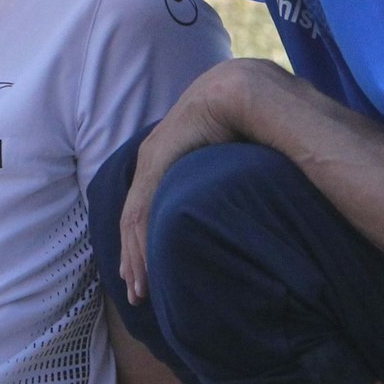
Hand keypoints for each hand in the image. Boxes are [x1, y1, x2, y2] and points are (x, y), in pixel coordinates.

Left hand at [116, 60, 260, 303]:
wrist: (247, 89)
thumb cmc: (250, 119)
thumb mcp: (232, 160)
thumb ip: (227, 180)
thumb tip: (242, 202)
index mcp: (170, 154)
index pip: (148, 206)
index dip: (146, 242)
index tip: (149, 275)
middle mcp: (153, 155)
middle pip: (134, 217)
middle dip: (134, 257)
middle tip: (137, 294)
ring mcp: (152, 158)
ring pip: (134, 219)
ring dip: (136, 257)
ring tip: (140, 291)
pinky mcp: (156, 163)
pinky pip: (143, 211)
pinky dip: (142, 243)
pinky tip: (144, 267)